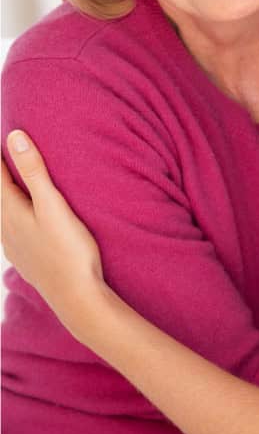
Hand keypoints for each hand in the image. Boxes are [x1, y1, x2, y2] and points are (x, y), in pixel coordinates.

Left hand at [2, 130, 103, 339]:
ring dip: (7, 196)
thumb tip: (14, 136)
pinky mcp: (23, 258)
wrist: (76, 298)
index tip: (5, 135)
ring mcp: (12, 246)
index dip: (0, 155)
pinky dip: (12, 215)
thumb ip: (33, 171)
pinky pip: (9, 230)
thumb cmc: (68, 250)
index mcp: (9, 211)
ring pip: (2, 213)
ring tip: (15, 185)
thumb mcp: (53, 205)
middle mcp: (4, 228)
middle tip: (9, 156)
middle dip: (3, 175)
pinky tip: (22, 220)